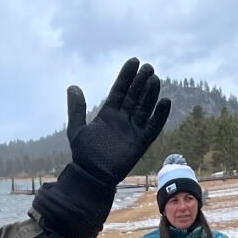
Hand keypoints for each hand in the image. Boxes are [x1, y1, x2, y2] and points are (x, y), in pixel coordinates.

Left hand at [65, 58, 170, 186]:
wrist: (91, 175)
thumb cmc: (83, 154)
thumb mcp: (77, 128)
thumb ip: (76, 108)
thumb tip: (73, 86)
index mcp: (108, 114)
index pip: (120, 90)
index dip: (126, 76)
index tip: (134, 61)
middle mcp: (123, 119)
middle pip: (134, 96)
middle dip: (141, 82)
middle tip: (148, 67)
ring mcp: (132, 130)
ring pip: (144, 108)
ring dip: (150, 94)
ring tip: (155, 79)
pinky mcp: (141, 142)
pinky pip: (152, 127)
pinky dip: (159, 115)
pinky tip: (165, 102)